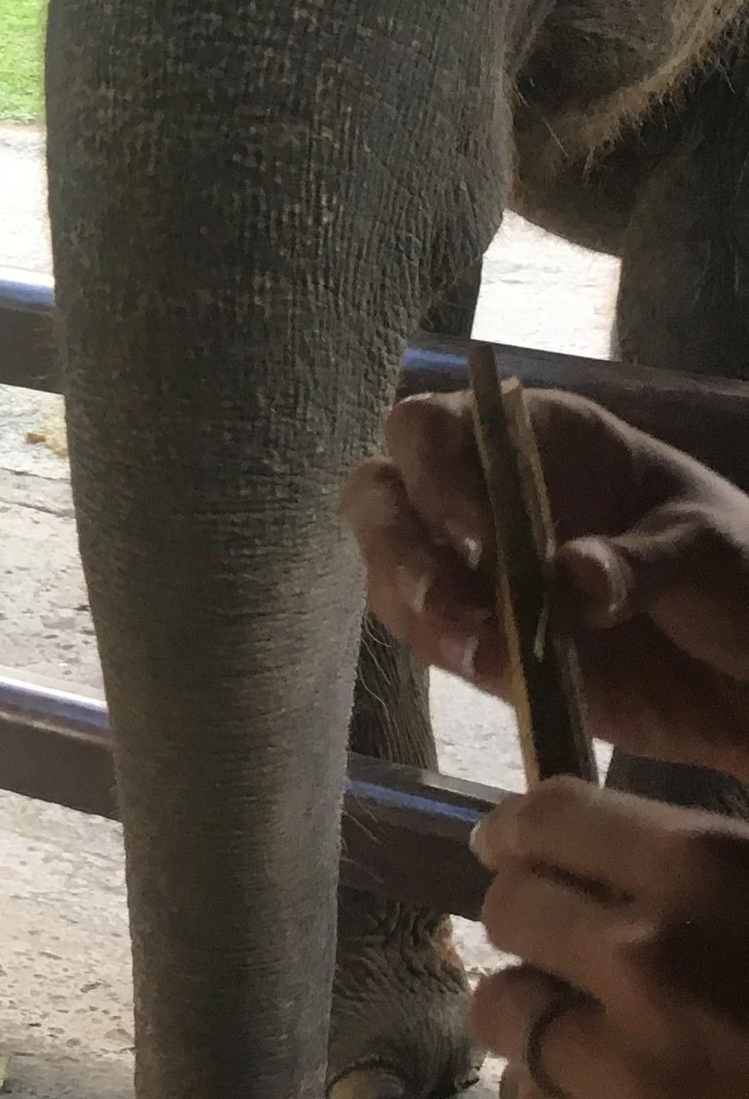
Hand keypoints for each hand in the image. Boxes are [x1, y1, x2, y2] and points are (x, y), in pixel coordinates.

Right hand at [340, 388, 748, 779]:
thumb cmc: (745, 573)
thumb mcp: (711, 548)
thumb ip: (641, 560)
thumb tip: (571, 580)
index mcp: (541, 443)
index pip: (434, 427)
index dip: (431, 467)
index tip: (474, 525)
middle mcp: (490, 498)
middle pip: (385, 495)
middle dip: (396, 544)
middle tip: (443, 597)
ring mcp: (484, 574)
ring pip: (394, 571)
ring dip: (416, 607)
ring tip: (480, 649)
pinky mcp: (490, 644)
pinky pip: (433, 640)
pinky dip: (449, 654)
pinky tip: (498, 670)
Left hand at [472, 777, 748, 1098]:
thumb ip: (710, 874)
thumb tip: (623, 855)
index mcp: (707, 873)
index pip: (551, 819)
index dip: (518, 831)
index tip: (508, 844)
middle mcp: (648, 959)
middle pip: (510, 910)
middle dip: (529, 918)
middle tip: (558, 939)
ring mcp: (627, 1070)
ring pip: (503, 1008)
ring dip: (534, 1009)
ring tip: (586, 1026)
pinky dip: (557, 1093)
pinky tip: (610, 1098)